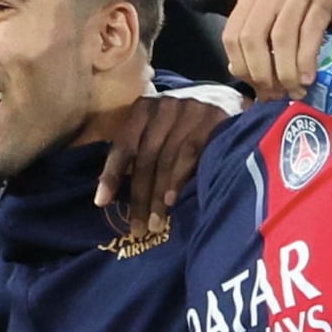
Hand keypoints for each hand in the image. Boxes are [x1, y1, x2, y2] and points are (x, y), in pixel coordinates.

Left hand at [94, 90, 225, 213]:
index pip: (124, 145)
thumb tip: (110, 193)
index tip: (102, 203)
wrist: (229, 103)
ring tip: (155, 224)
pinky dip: (179, 179)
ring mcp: (190, 110)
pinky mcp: (213, 119)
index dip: (111, 175)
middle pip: (145, 157)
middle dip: (139, 196)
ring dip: (158, 196)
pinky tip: (172, 201)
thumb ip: (140, 152)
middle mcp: (165, 106)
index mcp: (144, 109)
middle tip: (136, 228)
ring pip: (166, 159)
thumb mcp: (159, 131)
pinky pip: (191, 154)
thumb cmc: (186, 126)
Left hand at [220, 0, 331, 102]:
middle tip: (278, 94)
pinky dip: (306, 60)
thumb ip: (259, 45)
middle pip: (252, 37)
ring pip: (281, 36)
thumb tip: (236, 71)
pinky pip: (310, 31)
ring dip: (286, 71)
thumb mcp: (281, 28)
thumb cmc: (313, 17)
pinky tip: (309, 78)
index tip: (261, 91)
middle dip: (263, 73)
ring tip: (296, 91)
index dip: (243, 68)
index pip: (232, 36)